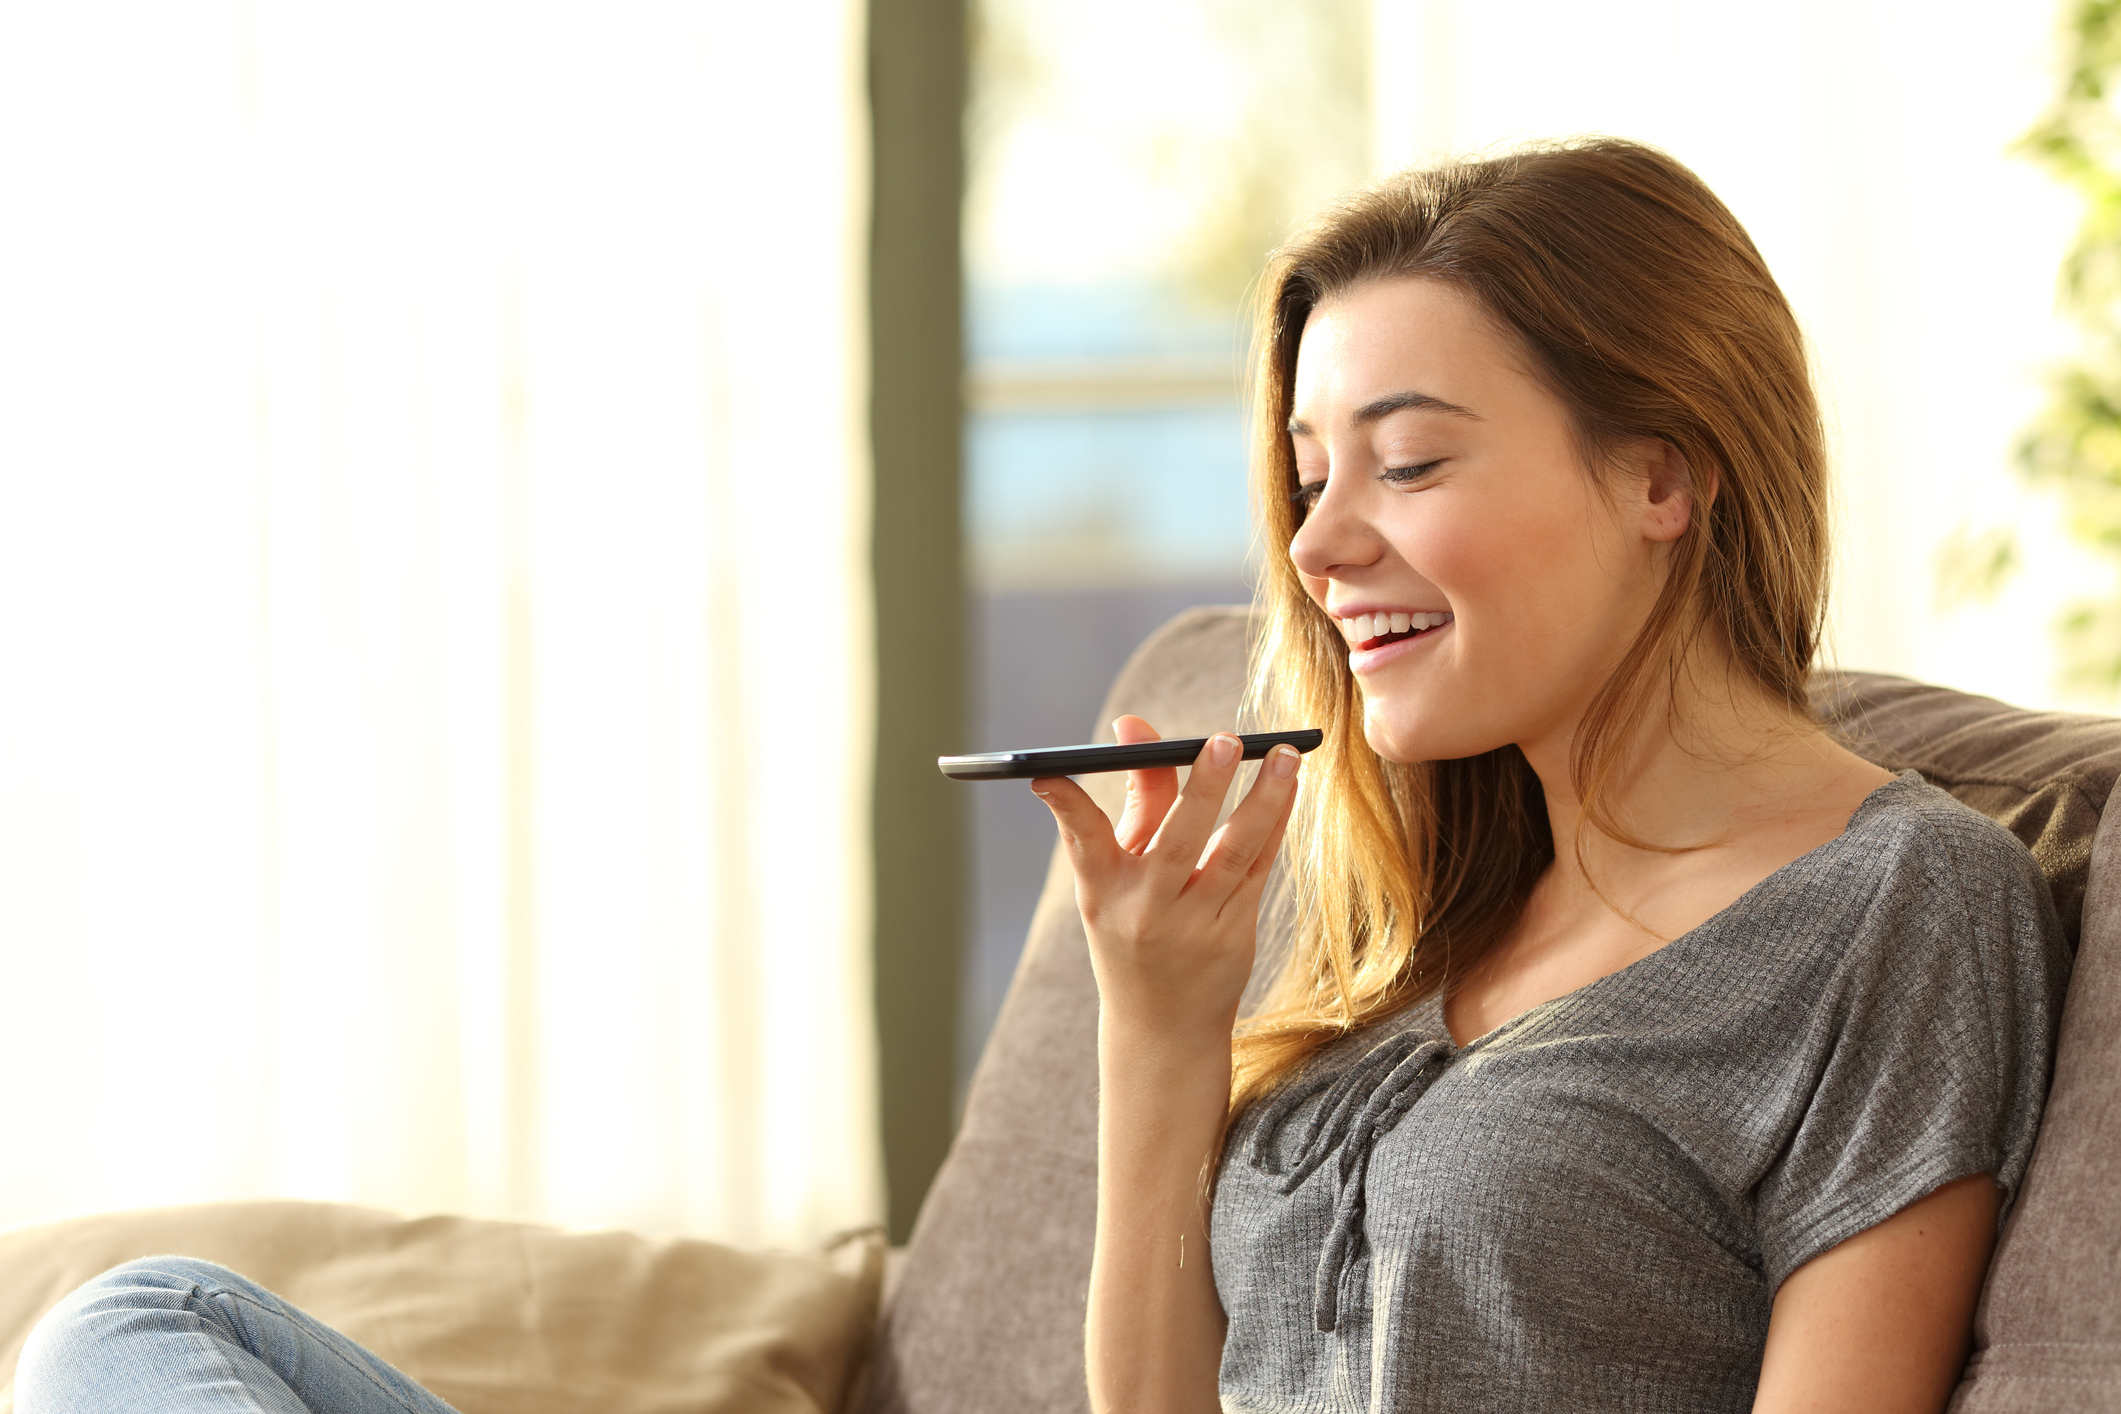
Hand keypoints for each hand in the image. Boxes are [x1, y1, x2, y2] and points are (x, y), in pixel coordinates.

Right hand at [1032, 716, 1302, 1042]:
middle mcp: (1147, 909)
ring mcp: (1195, 925)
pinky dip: (1276, 825)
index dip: (1066, 804)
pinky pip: (1259, 869)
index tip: (1049, 770)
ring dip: (1264, 800)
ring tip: (1286, 755)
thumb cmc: (1133, 932)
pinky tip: (1288, 788)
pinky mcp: (1235, 934)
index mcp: (1103, 892)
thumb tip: (1135, 725)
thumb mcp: (1116, 878)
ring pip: (1235, 852)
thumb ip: (1136, 800)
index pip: (1081, 839)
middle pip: (1178, 840)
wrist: (1162, 1029)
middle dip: (1203, 787)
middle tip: (1224, 740)